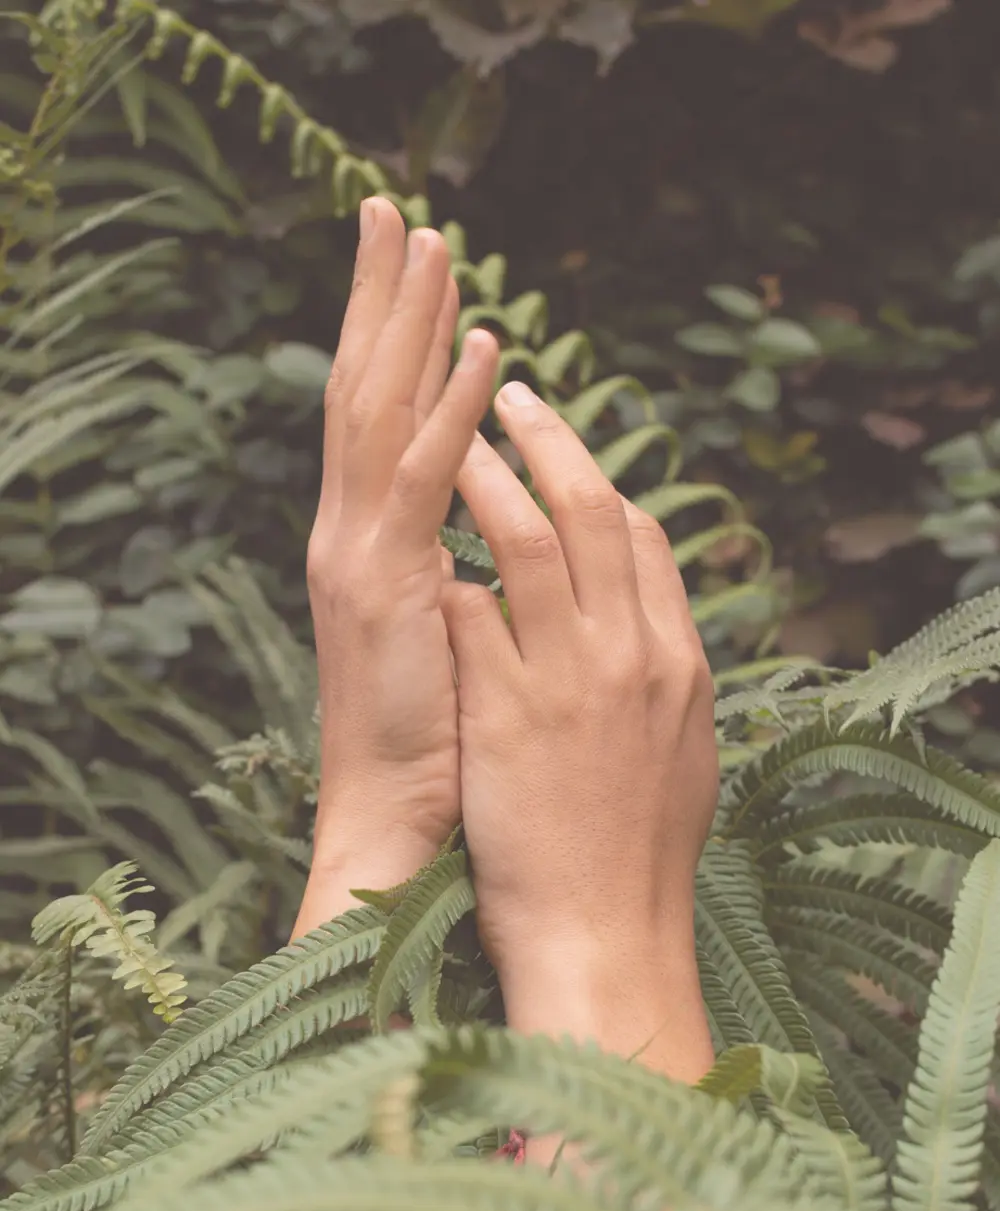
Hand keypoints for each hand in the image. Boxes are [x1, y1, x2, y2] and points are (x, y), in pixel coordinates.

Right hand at [300, 198, 498, 917]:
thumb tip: (498, 540)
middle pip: (361, 392)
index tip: (418, 278)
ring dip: (405, 324)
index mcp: (367, 546)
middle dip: (377, 301)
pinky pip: (423, 479)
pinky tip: (478, 345)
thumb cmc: (433, 742)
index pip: (377, 421)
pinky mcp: (389, 585)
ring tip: (428, 241)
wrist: (396, 822)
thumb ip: (461, 575)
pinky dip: (449, 408)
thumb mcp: (449, 639)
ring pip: (377, 413)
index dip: (392, 344)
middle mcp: (349, 535)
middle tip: (391, 212)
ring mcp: (361, 555)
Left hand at [441, 382, 717, 1079]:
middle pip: (592, 508)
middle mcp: (630, 654)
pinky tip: (414, 549)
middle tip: (509, 395)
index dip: (599, 482)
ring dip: (486, 474)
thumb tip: (647, 632)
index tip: (563, 456)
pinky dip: (444, 571)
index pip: (644, 538)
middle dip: (549, 438)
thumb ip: (663, 680)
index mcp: (676, 660)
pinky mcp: (507, 712)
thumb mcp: (678, 755)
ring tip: (449, 439)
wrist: (605, 932)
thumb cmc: (638, 857)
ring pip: (526, 536)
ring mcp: (568, 678)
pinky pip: (470, 611)